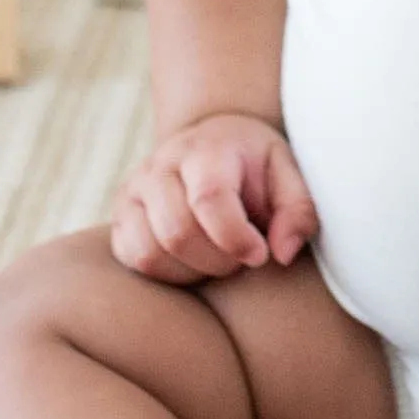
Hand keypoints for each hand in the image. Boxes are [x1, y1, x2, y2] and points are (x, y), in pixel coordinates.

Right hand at [108, 111, 321, 282]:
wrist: (210, 144)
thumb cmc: (254, 166)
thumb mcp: (288, 174)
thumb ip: (298, 210)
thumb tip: (282, 254)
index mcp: (205, 149)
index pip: (208, 198)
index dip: (236, 238)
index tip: (260, 254)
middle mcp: (160, 166)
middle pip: (177, 232)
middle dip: (218, 260)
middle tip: (242, 258)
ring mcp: (133, 192)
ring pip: (150, 252)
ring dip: (192, 271)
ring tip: (219, 258)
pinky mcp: (121, 218)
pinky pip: (133, 261)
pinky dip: (167, 274)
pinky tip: (193, 263)